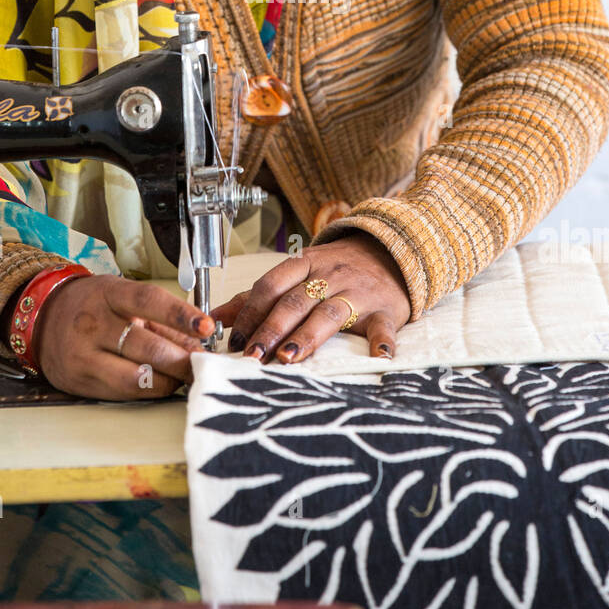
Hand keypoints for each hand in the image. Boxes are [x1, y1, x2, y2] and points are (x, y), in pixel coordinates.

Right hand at [34, 275, 213, 399]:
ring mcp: (83, 355)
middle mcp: (93, 324)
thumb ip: (160, 320)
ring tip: (182, 376)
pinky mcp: (79, 382)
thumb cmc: (93, 306)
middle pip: (147, 347)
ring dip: (168, 381)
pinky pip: (123, 393)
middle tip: (202, 364)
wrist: (44, 319)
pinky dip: (147, 390)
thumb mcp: (123, 297)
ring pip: (136, 377)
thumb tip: (198, 344)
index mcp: (109, 294)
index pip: (149, 301)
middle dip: (182, 360)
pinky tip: (158, 383)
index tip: (206, 327)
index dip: (181, 314)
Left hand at [211, 232, 410, 364]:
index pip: (271, 285)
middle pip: (295, 302)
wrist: (391, 251)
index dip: (250, 312)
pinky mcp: (385, 310)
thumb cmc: (337, 270)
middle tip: (253, 356)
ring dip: (308, 336)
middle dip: (271, 329)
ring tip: (290, 357)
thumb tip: (217, 317)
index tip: (235, 340)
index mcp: (304, 264)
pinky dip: (380, 342)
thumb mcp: (299, 272)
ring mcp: (357, 292)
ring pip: (330, 313)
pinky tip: (376, 357)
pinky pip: (382, 326)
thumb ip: (260, 295)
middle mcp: (329, 275)